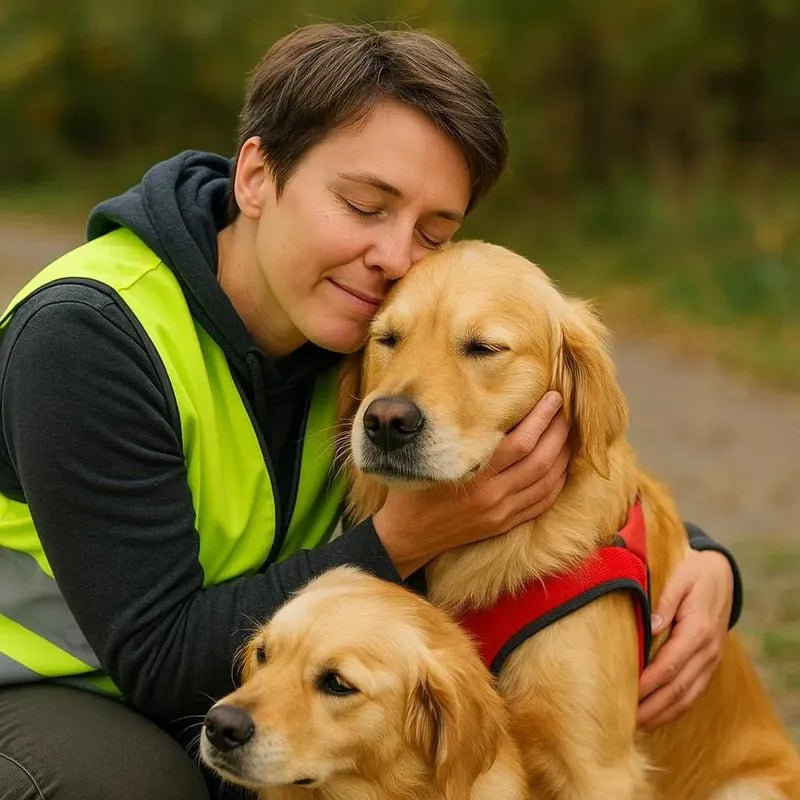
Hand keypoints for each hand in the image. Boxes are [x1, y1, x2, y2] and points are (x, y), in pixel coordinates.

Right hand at [374, 391, 569, 576]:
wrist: (406, 534)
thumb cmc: (413, 489)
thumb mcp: (431, 457)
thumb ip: (461, 437)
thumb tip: (490, 406)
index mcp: (474, 476)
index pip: (521, 442)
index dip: (542, 418)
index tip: (553, 398)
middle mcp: (492, 496)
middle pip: (540, 460)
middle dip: (558, 432)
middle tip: (566, 410)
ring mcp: (501, 513)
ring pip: (547, 482)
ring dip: (562, 455)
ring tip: (567, 433)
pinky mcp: (503, 525)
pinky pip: (541, 503)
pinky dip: (556, 483)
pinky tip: (561, 467)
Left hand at [637, 548, 733, 728]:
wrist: (720, 573)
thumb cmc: (693, 572)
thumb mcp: (679, 577)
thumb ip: (664, 600)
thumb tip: (652, 626)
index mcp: (698, 630)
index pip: (670, 664)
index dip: (648, 683)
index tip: (626, 694)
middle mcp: (708, 650)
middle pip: (678, 687)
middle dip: (652, 707)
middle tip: (625, 720)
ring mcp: (711, 660)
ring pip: (688, 695)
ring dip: (663, 713)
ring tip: (637, 725)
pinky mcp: (709, 663)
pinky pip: (693, 692)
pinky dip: (675, 707)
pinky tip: (656, 716)